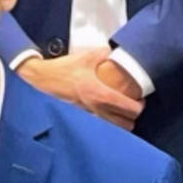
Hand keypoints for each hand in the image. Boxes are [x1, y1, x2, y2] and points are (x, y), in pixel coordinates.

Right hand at [16, 47, 142, 129]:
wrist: (41, 80)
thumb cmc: (63, 69)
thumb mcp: (84, 57)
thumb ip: (103, 54)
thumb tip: (114, 52)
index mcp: (99, 94)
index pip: (128, 108)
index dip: (139, 106)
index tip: (140, 100)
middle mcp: (95, 110)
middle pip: (125, 125)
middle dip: (133, 117)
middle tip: (134, 107)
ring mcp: (88, 117)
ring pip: (114, 130)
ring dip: (121, 123)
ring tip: (122, 113)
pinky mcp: (81, 119)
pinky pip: (101, 127)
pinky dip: (108, 124)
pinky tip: (108, 114)